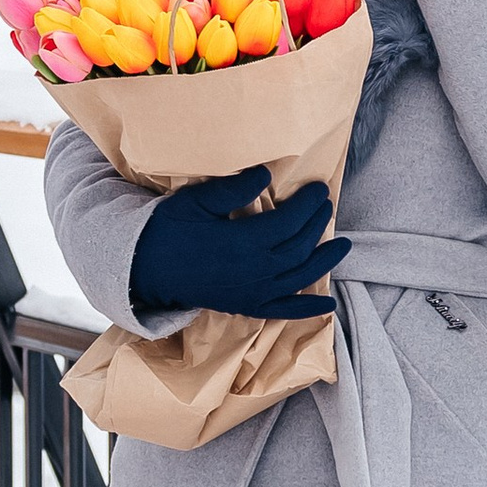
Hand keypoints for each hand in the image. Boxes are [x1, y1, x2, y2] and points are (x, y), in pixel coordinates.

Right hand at [130, 166, 348, 321]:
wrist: (144, 268)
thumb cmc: (168, 229)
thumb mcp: (196, 201)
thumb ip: (233, 190)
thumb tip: (266, 175)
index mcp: (243, 243)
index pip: (288, 222)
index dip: (307, 205)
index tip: (319, 189)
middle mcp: (254, 272)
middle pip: (298, 248)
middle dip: (316, 225)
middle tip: (325, 205)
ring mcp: (251, 292)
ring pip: (298, 277)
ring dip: (324, 261)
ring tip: (343, 246)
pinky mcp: (244, 306)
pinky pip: (282, 311)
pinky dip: (306, 309)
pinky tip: (327, 306)